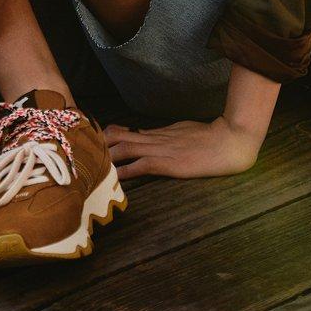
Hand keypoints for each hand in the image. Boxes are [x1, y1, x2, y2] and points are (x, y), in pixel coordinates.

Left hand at [102, 115, 267, 179]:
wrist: (229, 141)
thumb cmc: (210, 137)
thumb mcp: (182, 131)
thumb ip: (163, 135)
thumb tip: (146, 137)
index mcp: (158, 133)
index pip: (125, 133)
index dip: (106, 138)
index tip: (91, 144)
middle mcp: (155, 140)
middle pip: (118, 138)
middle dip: (98, 146)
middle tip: (80, 154)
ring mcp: (160, 151)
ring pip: (125, 150)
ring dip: (106, 158)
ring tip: (88, 166)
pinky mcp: (167, 164)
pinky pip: (140, 166)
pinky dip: (125, 172)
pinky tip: (112, 179)